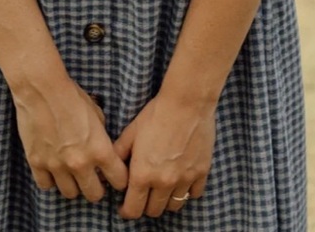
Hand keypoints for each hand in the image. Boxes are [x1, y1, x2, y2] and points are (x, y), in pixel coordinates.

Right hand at [13, 78, 128, 202]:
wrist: (42, 88)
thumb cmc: (71, 95)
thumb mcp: (96, 112)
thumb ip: (100, 135)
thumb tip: (101, 146)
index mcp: (100, 149)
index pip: (119, 180)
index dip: (119, 179)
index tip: (114, 176)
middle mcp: (80, 163)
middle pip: (94, 195)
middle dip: (96, 188)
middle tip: (92, 178)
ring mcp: (57, 166)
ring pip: (70, 194)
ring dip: (73, 185)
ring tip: (71, 173)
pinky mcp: (37, 163)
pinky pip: (46, 185)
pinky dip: (50, 180)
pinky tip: (52, 169)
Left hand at [113, 93, 215, 218]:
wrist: (186, 103)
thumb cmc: (156, 114)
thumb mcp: (131, 132)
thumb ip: (119, 154)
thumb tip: (113, 169)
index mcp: (143, 174)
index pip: (133, 209)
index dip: (126, 211)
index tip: (125, 206)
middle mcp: (164, 182)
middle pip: (154, 211)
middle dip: (145, 206)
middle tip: (143, 195)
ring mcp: (184, 179)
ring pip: (174, 206)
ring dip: (165, 201)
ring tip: (161, 189)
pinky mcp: (201, 172)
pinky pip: (194, 194)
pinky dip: (187, 192)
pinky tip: (181, 181)